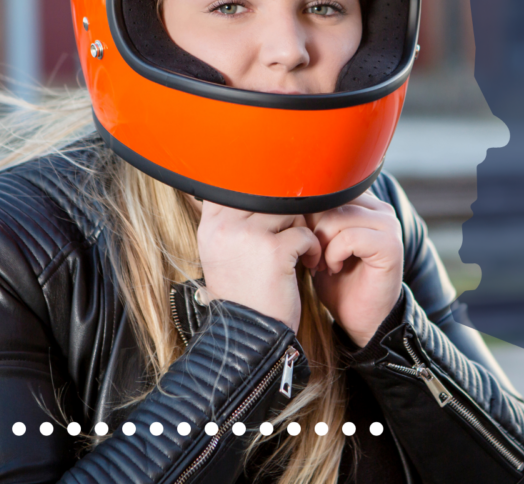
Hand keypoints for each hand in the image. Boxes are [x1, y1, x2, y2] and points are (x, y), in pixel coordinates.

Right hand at [196, 202, 319, 333]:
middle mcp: (225, 228)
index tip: (275, 219)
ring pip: (288, 211)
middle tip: (293, 238)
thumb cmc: (245, 297)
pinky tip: (308, 265)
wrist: (251, 337)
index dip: (262, 197)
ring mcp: (248, 237)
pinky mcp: (274, 250)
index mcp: (211, 228)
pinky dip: (312, 248)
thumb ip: (235, 225)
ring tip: (301, 253)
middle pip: (268, 196)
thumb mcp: (225, 257)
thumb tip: (257, 192)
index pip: (237, 188)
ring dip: (301, 230)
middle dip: (287, 216)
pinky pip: (304, 233)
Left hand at [304, 192, 403, 347]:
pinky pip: (349, 237)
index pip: (328, 190)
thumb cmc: (338, 282)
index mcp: (365, 205)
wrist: (360, 318)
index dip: (308, 214)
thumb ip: (314, 219)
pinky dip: (334, 255)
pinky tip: (333, 268)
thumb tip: (288, 200)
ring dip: (322, 245)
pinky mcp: (390, 246)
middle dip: (312, 230)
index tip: (305, 241)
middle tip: (313, 256)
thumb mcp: (320, 244)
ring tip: (322, 264)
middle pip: (331, 202)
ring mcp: (388, 226)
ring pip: (337, 218)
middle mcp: (380, 210)